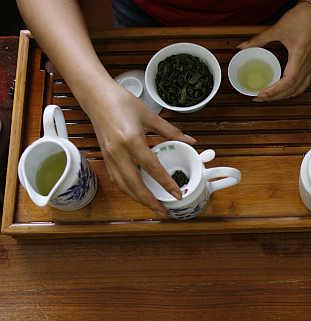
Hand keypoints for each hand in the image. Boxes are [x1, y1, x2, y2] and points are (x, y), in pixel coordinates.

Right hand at [82, 82, 195, 214]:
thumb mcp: (150, 115)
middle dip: (149, 201)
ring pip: (123, 185)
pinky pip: (116, 179)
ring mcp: (109, 156)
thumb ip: (171, 131)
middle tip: (164, 211)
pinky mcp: (105, 157)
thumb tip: (190, 141)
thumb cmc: (122, 102)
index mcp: (132, 141)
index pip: (152, 168)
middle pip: (134, 184)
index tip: (177, 194)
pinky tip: (136, 193)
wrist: (96, 96)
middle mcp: (119, 152)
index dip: (166, 183)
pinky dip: (127, 189)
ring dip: (138, 199)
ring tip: (152, 206)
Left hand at [237, 1, 310, 100]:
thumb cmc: (302, 18)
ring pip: (299, 89)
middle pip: (293, 89)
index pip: (288, 81)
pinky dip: (293, 91)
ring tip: (270, 97)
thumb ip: (259, 39)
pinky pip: (304, 84)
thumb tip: (243, 46)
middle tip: (259, 97)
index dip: (275, 90)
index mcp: (300, 56)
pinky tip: (284, 91)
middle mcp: (308, 64)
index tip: (262, 93)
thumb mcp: (277, 28)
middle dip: (275, 96)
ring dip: (284, 96)